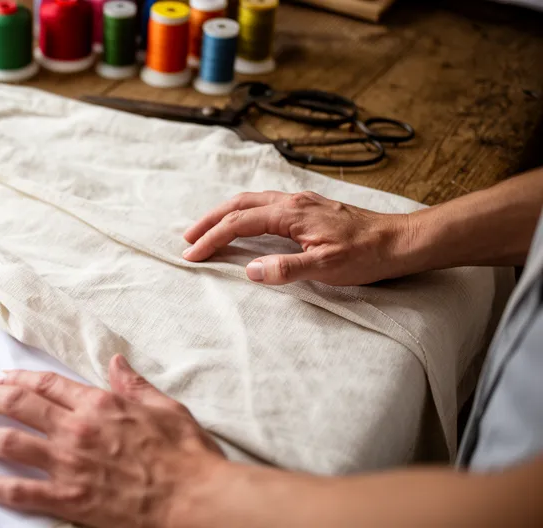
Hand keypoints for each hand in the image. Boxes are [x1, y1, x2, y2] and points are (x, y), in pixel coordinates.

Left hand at [0, 355, 226, 527]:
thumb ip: (133, 385)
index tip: (1, 376)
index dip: (19, 378)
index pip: (47, 384)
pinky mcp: (67, 498)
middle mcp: (76, 429)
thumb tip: (116, 362)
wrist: (195, 498)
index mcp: (98, 404)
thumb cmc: (185, 455)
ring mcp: (68, 464)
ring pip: (9, 443)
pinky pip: (18, 490)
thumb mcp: (165, 407)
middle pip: (18, 405)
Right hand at [181, 191, 415, 285]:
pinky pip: (265, 203)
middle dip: (209, 221)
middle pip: (238, 204)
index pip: (239, 224)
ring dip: (225, 214)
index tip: (192, 255)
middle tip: (187, 238)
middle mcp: (292, 201)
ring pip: (251, 200)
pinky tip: (245, 223)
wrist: (401, 241)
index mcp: (291, 214)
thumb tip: (251, 270)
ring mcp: (301, 202)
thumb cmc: (367, 255)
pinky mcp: (310, 207)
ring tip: (207, 229)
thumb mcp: (327, 268)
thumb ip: (286, 268)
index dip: (212, 239)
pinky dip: (244, 212)